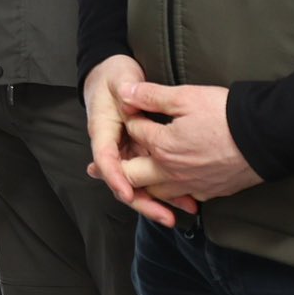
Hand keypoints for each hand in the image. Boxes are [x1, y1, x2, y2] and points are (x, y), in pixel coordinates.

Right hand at [83, 54, 194, 227]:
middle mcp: (116, 147)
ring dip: (162, 199)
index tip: (127, 192)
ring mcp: (129, 151)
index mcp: (103, 131)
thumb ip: (126, 88)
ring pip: (141, 182)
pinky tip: (190, 197)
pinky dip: (169, 187)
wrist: (113, 77)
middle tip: (166, 216)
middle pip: (125, 181)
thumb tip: (128, 95)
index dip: (115, 177)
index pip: (106, 159)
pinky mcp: (143, 152)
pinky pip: (154, 174)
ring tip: (187, 210)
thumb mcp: (119, 79)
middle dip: (144, 201)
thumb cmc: (114, 79)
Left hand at [119, 80, 263, 203]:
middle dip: (120, 165)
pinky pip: (182, 196)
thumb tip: (124, 92)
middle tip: (113, 158)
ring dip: (145, 182)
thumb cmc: (226, 115)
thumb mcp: (186, 96)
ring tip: (141, 171)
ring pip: (155, 191)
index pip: (133, 132)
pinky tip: (176, 181)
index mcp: (161, 146)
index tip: (134, 109)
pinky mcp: (209, 192)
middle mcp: (171, 172)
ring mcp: (190, 186)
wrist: (267, 139)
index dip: (131, 117)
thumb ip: (151, 96)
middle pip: (132, 175)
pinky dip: (173, 191)